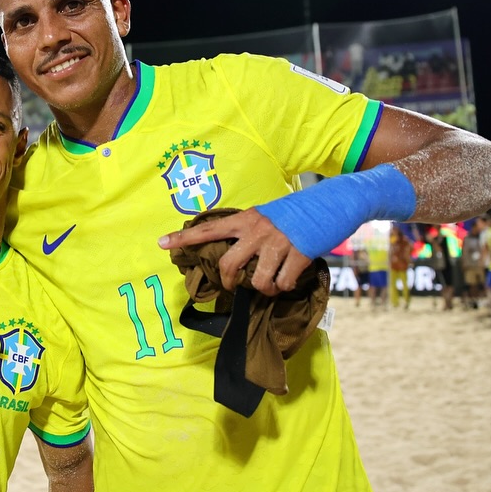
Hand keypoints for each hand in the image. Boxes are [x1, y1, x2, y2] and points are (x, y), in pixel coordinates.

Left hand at [158, 207, 311, 295]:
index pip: (208, 229)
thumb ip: (247, 230)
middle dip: (228, 283)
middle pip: (227, 265)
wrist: (330, 202)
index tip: (160, 244)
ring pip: (257, 281)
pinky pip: (282, 283)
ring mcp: (277, 243)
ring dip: (263, 289)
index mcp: (244, 219)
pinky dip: (284, 287)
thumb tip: (234, 253)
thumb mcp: (264, 215)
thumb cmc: (294, 212)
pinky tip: (288, 279)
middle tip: (232, 286)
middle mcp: (256, 231)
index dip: (183, 238)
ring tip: (269, 285)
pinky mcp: (298, 254)